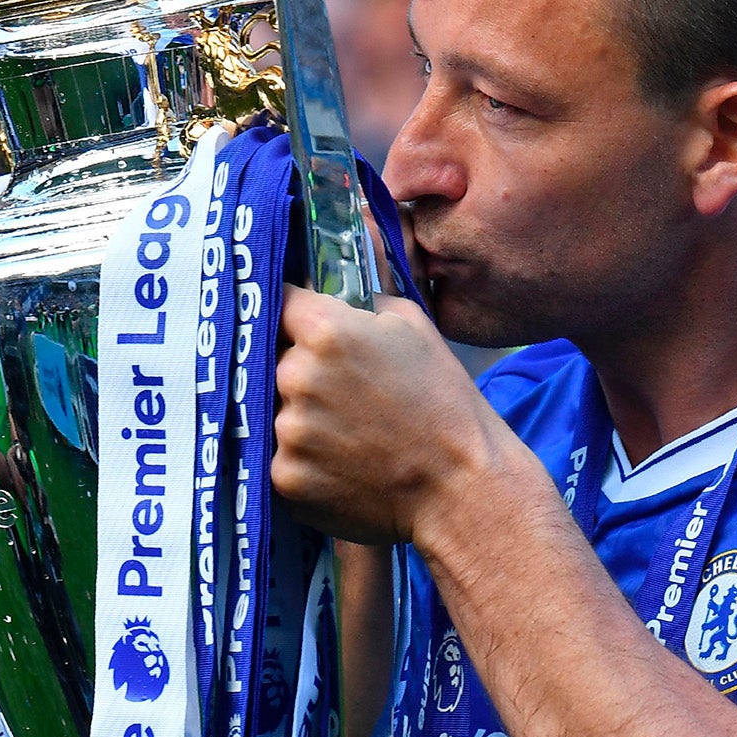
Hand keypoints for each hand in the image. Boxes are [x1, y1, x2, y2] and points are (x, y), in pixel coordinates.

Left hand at [272, 288, 498, 543]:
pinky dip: (307, 461)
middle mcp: (296, 377)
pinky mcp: (286, 478)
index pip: (279, 304)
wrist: (460, 485)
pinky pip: (283, 457)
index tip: (306, 328)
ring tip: (351, 434)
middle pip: (276, 362)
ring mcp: (288, 432)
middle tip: (348, 395)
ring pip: (278, 412)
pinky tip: (344, 464)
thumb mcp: (413, 325)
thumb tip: (356, 251)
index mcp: (325, 331)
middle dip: (304, 372)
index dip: (295, 316)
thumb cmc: (443, 401)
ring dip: (304, 419)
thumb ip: (367, 287)